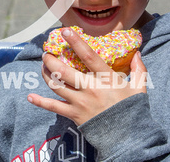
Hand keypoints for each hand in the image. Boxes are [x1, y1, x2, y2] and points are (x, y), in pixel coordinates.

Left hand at [27, 27, 146, 125]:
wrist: (128, 138)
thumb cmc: (133, 111)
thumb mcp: (139, 88)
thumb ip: (139, 70)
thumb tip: (137, 53)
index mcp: (106, 79)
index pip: (88, 56)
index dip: (76, 42)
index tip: (65, 31)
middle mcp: (90, 89)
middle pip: (63, 70)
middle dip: (51, 59)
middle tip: (46, 52)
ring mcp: (80, 102)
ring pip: (55, 85)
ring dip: (45, 74)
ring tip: (43, 66)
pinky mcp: (74, 115)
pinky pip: (53, 107)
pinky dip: (40, 102)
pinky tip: (30, 97)